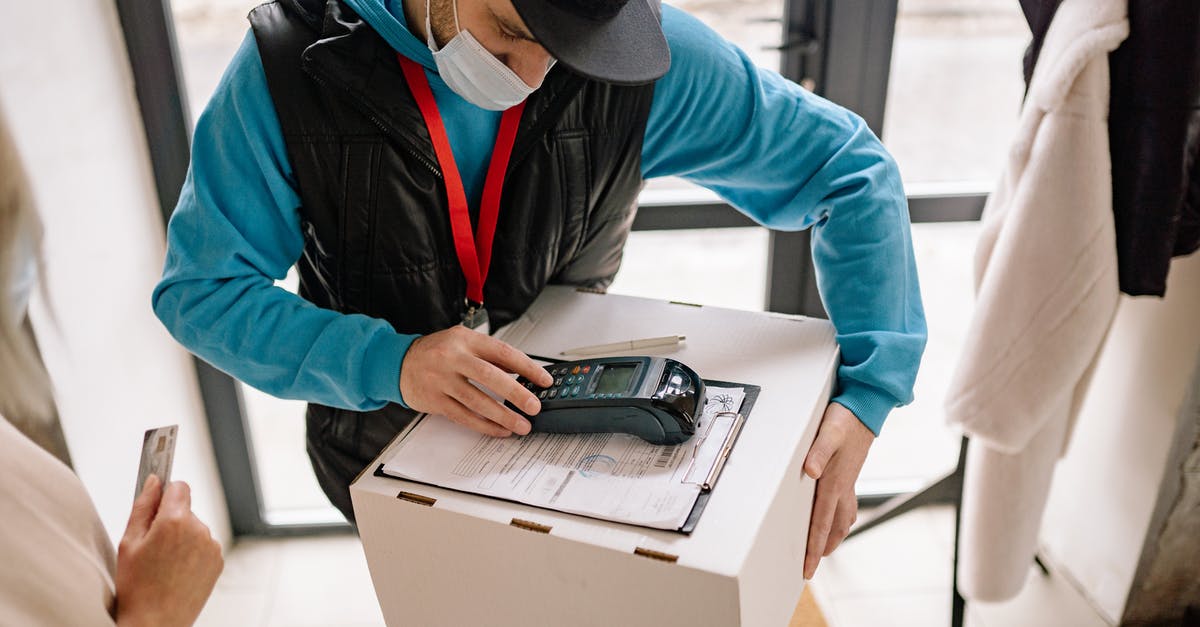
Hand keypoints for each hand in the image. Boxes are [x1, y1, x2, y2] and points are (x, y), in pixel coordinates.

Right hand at [116, 475, 223, 626]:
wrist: (156, 622)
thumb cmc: (137, 587)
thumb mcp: (129, 542)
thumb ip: (143, 506)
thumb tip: (154, 481)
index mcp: (176, 521)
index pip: (178, 486)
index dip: (165, 495)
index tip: (156, 506)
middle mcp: (200, 530)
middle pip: (185, 510)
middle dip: (170, 520)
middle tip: (152, 547)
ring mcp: (212, 546)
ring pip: (195, 529)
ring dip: (182, 538)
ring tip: (164, 565)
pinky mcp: (218, 561)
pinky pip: (203, 546)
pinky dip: (192, 553)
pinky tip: (177, 572)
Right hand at [400, 325, 553, 436]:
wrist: (399, 362)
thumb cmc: (436, 352)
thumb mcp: (464, 342)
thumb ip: (491, 355)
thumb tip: (523, 373)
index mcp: (466, 340)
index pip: (502, 352)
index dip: (527, 367)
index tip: (544, 380)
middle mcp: (453, 358)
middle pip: (490, 376)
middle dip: (516, 394)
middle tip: (534, 406)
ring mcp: (442, 380)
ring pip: (477, 401)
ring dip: (502, 416)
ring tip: (521, 425)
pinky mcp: (435, 400)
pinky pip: (463, 416)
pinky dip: (484, 426)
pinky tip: (499, 430)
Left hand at [802, 402, 874, 578]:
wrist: (866, 407)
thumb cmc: (844, 419)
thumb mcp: (828, 433)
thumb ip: (817, 452)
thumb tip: (810, 472)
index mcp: (835, 483)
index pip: (820, 523)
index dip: (812, 548)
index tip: (807, 568)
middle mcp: (843, 487)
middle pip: (832, 527)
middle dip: (821, 549)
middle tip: (810, 567)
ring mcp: (848, 482)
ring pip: (842, 519)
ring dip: (832, 536)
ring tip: (822, 549)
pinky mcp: (849, 474)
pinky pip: (846, 506)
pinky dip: (840, 519)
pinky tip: (837, 518)